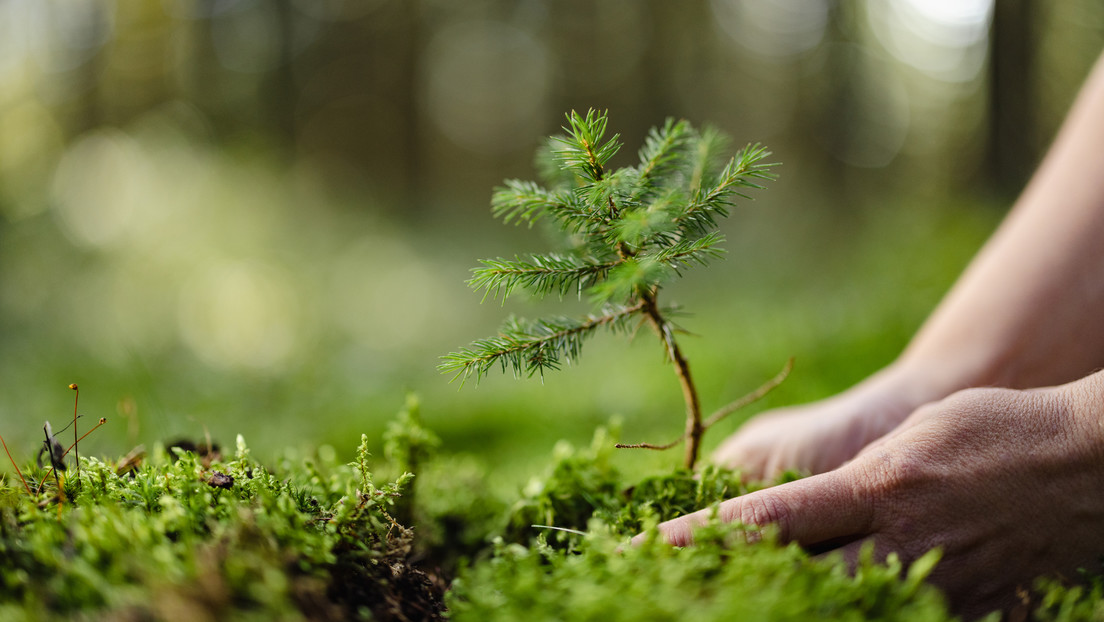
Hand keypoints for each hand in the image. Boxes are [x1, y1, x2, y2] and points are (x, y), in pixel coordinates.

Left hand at [648, 372, 1103, 616]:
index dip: (705, 538)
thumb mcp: (910, 441)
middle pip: (797, 584)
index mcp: (877, 490)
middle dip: (738, 590)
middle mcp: (899, 546)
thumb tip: (792, 518)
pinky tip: (841, 611)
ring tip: (748, 602)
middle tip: (683, 593)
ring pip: (846, 616)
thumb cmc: (995, 431)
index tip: (654, 548)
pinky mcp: (977, 619)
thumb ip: (849, 485)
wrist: (1092, 462)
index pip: (772, 521)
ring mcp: (940, 591)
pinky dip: (873, 617)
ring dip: (797, 608)